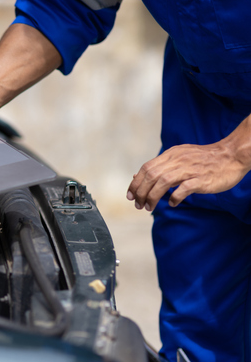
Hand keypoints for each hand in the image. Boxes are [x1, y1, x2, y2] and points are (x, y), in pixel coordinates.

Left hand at [127, 141, 250, 210]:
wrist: (232, 155)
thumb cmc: (204, 159)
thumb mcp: (180, 157)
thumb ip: (161, 166)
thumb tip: (137, 176)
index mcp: (171, 154)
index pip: (146, 168)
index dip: (135, 182)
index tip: (130, 195)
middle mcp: (177, 160)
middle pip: (151, 175)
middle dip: (141, 192)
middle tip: (138, 205)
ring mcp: (189, 169)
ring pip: (163, 182)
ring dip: (153, 196)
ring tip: (149, 207)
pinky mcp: (201, 179)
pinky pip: (183, 189)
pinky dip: (175, 197)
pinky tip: (172, 204)